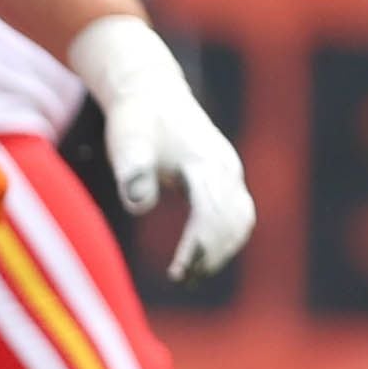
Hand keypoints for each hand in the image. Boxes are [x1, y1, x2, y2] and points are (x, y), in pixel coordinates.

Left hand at [69, 16, 255, 280]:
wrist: (150, 90)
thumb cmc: (135, 120)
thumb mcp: (127, 143)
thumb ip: (133, 172)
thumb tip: (139, 204)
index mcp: (204, 161)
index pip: (211, 214)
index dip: (198, 246)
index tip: (179, 272)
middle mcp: (226, 166)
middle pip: (231, 221)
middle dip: (210, 254)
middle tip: (181, 278)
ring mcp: (230, 170)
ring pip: (240, 219)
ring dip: (221, 250)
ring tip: (191, 274)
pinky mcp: (227, 174)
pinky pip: (238, 212)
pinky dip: (226, 237)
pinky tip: (203, 255)